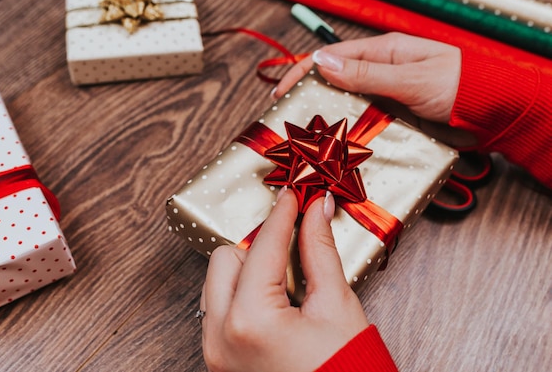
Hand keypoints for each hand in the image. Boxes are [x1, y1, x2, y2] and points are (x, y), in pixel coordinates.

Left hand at [200, 188, 368, 371]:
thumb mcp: (336, 307)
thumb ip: (320, 252)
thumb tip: (317, 211)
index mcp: (251, 321)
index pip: (263, 247)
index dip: (282, 215)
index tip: (293, 196)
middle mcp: (221, 336)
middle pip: (225, 259)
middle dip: (258, 247)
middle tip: (292, 247)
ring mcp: (215, 351)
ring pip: (216, 283)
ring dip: (246, 271)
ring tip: (284, 282)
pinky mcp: (218, 359)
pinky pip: (218, 309)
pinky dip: (241, 295)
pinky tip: (273, 302)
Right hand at [275, 32, 475, 146]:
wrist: (494, 112)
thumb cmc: (461, 85)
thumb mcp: (410, 78)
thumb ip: (367, 73)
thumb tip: (323, 64)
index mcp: (383, 53)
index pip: (332, 58)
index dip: (303, 72)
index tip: (281, 92)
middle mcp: (381, 75)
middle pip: (335, 85)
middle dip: (311, 100)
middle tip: (290, 122)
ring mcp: (387, 99)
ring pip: (348, 109)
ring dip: (330, 123)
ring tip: (308, 141)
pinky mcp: (394, 121)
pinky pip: (366, 128)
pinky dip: (350, 138)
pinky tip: (339, 151)